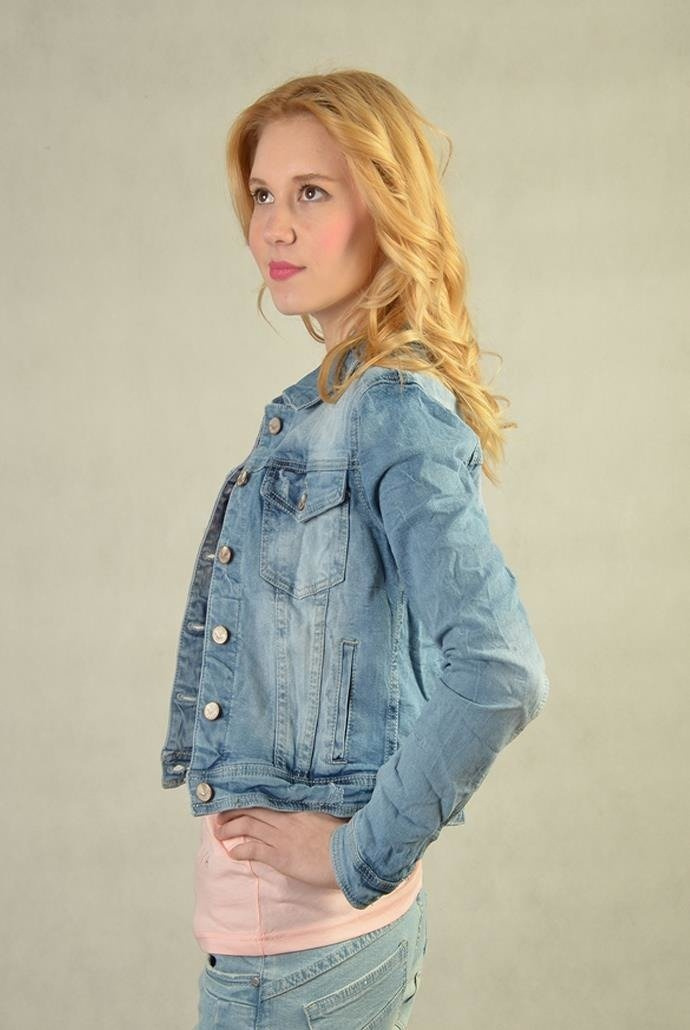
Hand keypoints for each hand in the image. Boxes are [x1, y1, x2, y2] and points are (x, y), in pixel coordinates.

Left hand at [213, 807, 349, 890]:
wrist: (350, 856)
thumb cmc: (345, 837)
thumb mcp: (329, 815)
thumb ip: (314, 810)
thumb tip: (307, 809)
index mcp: (298, 806)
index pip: (266, 798)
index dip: (248, 799)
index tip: (236, 800)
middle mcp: (285, 819)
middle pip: (251, 810)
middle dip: (231, 813)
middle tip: (219, 816)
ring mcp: (281, 837)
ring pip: (247, 827)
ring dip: (229, 829)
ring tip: (219, 833)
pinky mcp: (280, 856)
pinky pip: (253, 850)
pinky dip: (240, 850)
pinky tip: (233, 853)